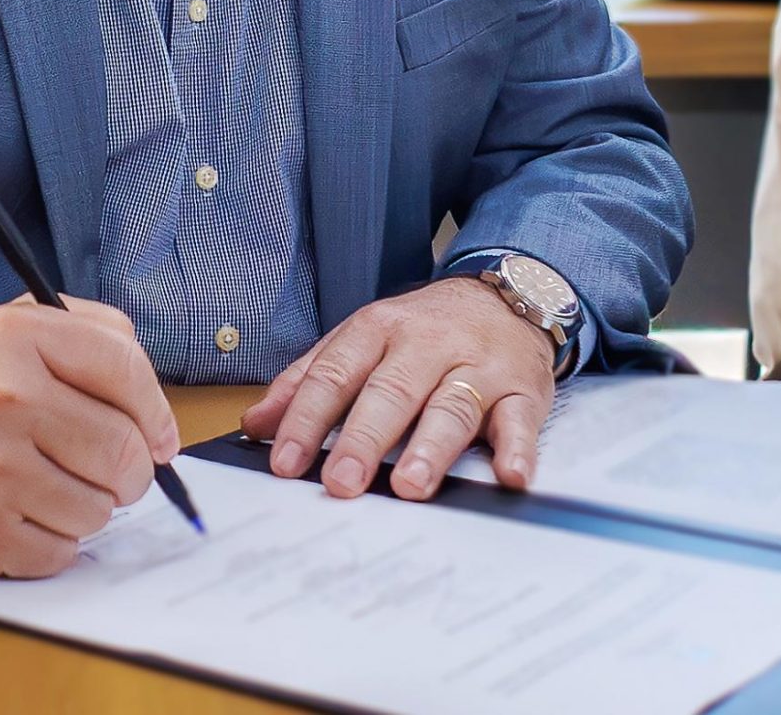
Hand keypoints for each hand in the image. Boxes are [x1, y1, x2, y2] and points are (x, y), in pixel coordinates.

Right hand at [0, 297, 179, 577]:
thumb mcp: (23, 325)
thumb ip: (101, 338)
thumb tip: (158, 418)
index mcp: (18, 337)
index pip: (127, 371)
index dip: (157, 412)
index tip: (158, 437)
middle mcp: (2, 399)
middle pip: (123, 452)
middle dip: (130, 469)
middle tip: (110, 469)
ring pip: (99, 510)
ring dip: (89, 505)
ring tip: (52, 482)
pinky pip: (62, 552)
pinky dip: (55, 539)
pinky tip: (24, 509)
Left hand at [241, 276, 554, 502]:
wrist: (506, 295)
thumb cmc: (424, 331)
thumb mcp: (362, 339)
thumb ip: (309, 379)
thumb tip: (257, 424)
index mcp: (379, 329)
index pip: (336, 374)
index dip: (307, 418)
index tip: (285, 461)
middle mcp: (427, 345)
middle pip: (391, 391)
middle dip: (363, 438)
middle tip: (341, 482)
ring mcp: (477, 365)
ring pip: (452, 406)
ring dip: (430, 448)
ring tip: (410, 484)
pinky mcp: (522, 389)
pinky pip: (521, 420)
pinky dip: (518, 449)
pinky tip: (510, 475)